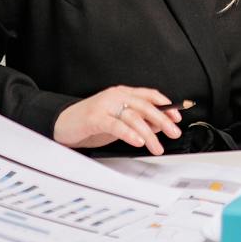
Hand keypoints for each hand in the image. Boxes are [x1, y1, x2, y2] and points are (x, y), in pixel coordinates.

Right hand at [54, 86, 182, 154]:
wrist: (62, 124)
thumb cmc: (91, 123)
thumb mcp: (118, 121)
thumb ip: (137, 121)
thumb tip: (159, 125)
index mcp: (122, 94)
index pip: (149, 95)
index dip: (165, 105)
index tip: (177, 117)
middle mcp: (115, 96)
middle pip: (145, 105)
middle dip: (163, 120)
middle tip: (174, 133)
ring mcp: (105, 105)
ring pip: (133, 117)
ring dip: (149, 134)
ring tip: (157, 147)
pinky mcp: (95, 117)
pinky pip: (116, 125)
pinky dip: (129, 133)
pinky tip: (138, 142)